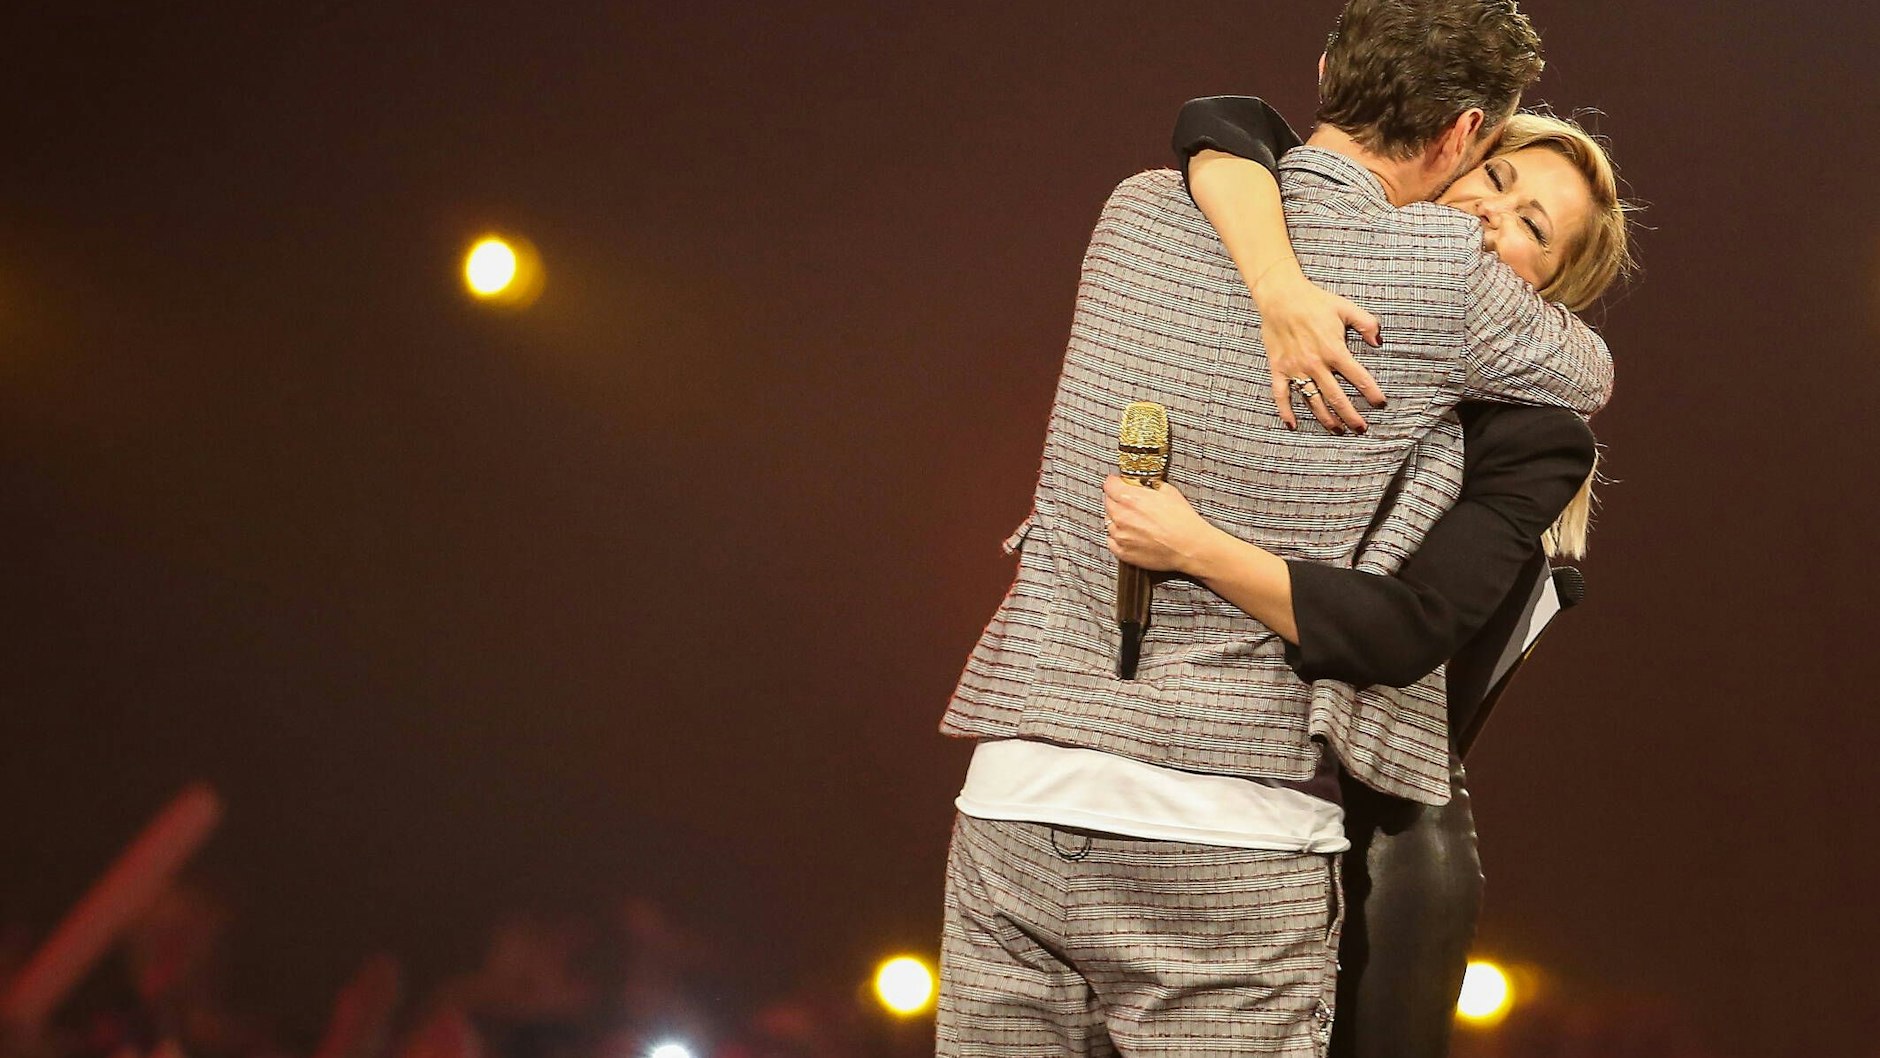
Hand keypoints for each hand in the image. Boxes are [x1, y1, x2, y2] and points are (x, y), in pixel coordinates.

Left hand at [1103, 476, 1217, 573]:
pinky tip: (1131, 535)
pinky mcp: (1123, 552)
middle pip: (1108, 502)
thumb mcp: (1169, 492)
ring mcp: (1120, 536)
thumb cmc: (1182, 521)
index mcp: (1130, 498)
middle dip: (1116, 500)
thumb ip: (1151, 486)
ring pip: (1109, 522)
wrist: (1189, 547)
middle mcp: (1121, 516)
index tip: (1118, 483)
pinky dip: (1118, 537)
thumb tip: (1145, 485)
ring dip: (1117, 519)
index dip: (1115, 482)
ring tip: (1135, 521)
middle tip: (1130, 502)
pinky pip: (1112, 541)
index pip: (1109, 484)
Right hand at [1250, 266, 1386, 432]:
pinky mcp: (1279, 369)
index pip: (1359, 378)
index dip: (1372, 393)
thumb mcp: (1346, 308)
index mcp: (1334, 350)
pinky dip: (1286, 411)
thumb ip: (1367, 324)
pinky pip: (1281, 395)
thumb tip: (1379, 343)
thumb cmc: (1315, 301)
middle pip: (1336, 398)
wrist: (1280, 297)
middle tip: (1361, 428)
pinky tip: (1292, 425)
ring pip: (1313, 401)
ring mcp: (1296, 369)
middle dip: (1351, 416)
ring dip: (1326, 418)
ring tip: (1337, 430)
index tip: (1380, 404)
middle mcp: (1316, 364)